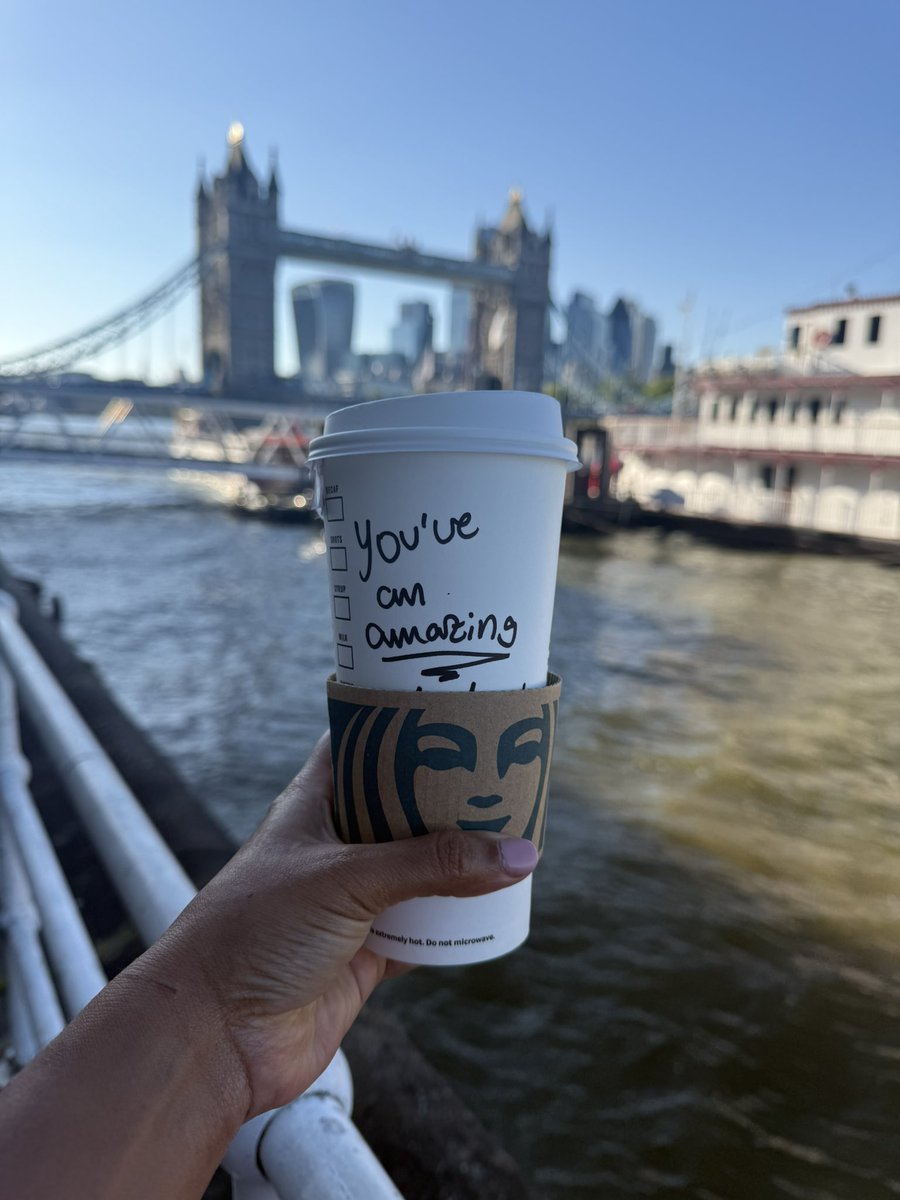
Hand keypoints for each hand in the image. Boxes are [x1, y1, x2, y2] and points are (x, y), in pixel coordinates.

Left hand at [134, 732, 538, 1117]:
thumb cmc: (255, 933)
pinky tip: (494, 906)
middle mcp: (334, 846)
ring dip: (459, 858)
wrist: (213, 1037)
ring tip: (514, 832)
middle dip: (449, 793)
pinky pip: (424, 929)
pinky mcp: (366, 954)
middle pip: (403, 806)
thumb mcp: (348, 879)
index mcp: (315, 803)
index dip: (403, 721)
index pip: (361, 742)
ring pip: (419, 868)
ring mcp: (351, 901)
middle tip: (505, 772)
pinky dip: (456, 922)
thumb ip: (434, 864)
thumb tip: (520, 853)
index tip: (455, 706)